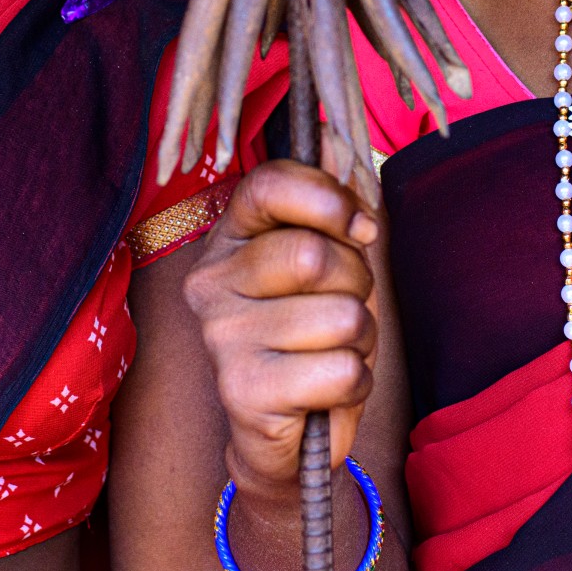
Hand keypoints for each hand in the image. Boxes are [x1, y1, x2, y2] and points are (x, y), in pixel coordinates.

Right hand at [182, 160, 379, 503]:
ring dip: (360, 342)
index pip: (270, 183)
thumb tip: (335, 135)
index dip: (330, 200)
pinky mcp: (243, 391)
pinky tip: (324, 393)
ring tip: (331, 355)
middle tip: (342, 311)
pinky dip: (354, 384)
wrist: (288, 435)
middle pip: (314, 254)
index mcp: (229, 239)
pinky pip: (342, 371)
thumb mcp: (328, 264)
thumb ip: (331, 205)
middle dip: (356, 285)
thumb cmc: (312, 338)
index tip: (359, 230)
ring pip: (341, 316)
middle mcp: (211, 282)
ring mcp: (221, 337)